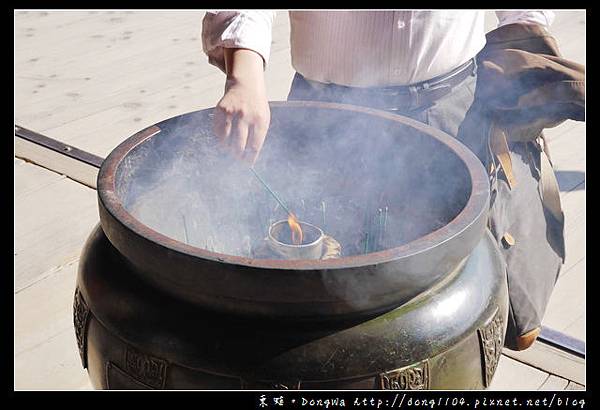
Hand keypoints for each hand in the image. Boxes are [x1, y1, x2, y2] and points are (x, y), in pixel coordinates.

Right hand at [213, 48, 270, 164]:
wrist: (246, 84)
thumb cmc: (256, 107)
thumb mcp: (263, 120)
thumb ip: (257, 138)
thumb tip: (248, 159)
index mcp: (260, 121)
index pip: (254, 147)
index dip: (249, 158)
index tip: (246, 164)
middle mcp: (247, 116)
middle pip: (239, 146)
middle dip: (237, 156)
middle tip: (236, 158)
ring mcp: (233, 112)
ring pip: (226, 140)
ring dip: (227, 148)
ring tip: (230, 147)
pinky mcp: (221, 109)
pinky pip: (217, 131)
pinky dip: (220, 137)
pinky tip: (224, 136)